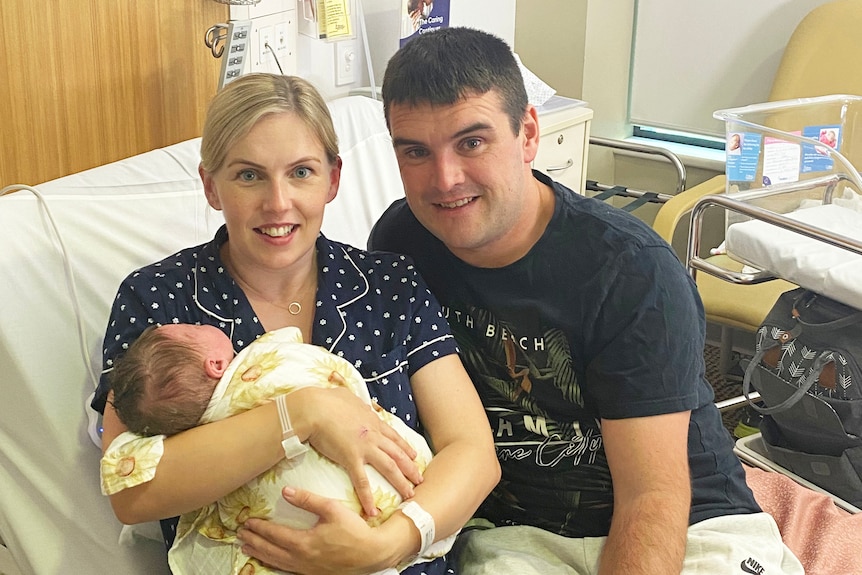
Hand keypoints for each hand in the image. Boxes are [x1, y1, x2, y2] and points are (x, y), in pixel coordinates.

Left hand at [237, 487, 392, 574]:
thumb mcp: (332, 509)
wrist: (372, 554)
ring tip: (247, 548)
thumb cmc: (354, 530)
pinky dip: (273, 564)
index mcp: (304, 543)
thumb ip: (307, 500)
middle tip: (240, 535)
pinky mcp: (313, 574)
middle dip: (254, 542)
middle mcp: (301, 559)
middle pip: (270, 550)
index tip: (247, 522)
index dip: (259, 528)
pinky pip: (287, 570)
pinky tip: (270, 561)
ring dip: (260, 554)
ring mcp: (306, 569)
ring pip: (276, 562)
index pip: (274, 535)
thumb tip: (285, 491)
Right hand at [290, 387, 421, 515]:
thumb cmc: (326, 399)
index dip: (405, 448)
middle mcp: (374, 435)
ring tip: (410, 495)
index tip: (414, 457)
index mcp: (372, 421)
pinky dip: (368, 497)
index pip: (394, 437)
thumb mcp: (346, 395)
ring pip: (389, 467)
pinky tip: (373, 510)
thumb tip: (351, 398)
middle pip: (398, 454)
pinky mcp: (351, 458)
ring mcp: (365, 447)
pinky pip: (362, 481)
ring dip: (401, 482)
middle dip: (411, 468)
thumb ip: (353, 400)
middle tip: (420, 480)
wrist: (314, 407)